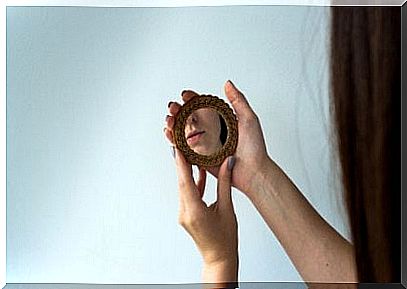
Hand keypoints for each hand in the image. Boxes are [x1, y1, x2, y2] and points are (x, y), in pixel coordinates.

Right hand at [164, 81, 269, 198]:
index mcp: (220, 120)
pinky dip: (174, 142)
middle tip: (173, 108)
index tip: (185, 95)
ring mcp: (204, 145)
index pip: (201, 106)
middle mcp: (210, 131)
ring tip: (169, 121)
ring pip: (182, 132)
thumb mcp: (248, 119)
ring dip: (172, 124)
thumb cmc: (254, 148)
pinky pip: (184, 150)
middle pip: (188, 118)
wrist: (253, 172)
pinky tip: (169, 135)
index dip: (191, 99)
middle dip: (177, 111)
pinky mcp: (200, 159)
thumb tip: (227, 84)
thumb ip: (238, 100)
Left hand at [174, 148, 237, 283]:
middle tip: (181, 145)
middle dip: (181, 164)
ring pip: (184, 189)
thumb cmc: (225, 238)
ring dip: (187, 173)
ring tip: (190, 155)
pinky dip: (193, 184)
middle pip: (182, 183)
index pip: (185, 182)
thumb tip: (228, 163)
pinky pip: (188, 196)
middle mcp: (185, 213)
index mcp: (195, 211)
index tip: (177, 149)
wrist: (219, 257)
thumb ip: (225, 184)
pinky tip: (199, 174)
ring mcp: (184, 215)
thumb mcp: (227, 208)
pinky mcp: (187, 215)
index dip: (181, 164)